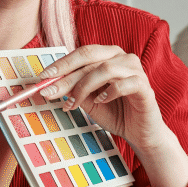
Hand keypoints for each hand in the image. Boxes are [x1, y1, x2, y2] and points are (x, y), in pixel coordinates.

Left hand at [37, 45, 171, 154]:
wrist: (139, 133)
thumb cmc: (115, 113)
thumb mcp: (88, 100)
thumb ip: (73, 89)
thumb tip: (49, 85)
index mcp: (108, 55)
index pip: (82, 53)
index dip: (61, 64)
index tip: (43, 78)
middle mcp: (122, 57)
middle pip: (90, 58)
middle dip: (67, 75)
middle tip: (49, 90)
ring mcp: (135, 70)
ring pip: (104, 69)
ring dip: (84, 87)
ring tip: (75, 103)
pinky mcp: (144, 86)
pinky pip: (123, 84)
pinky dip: (109, 92)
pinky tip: (101, 101)